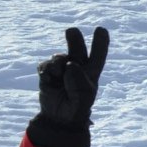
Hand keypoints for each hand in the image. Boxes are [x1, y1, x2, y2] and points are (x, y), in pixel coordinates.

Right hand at [28, 26, 108, 146]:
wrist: (59, 118)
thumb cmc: (77, 107)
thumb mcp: (83, 96)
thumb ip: (78, 79)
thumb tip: (70, 63)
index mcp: (91, 72)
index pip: (98, 55)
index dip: (100, 42)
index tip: (101, 29)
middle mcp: (77, 67)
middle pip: (77, 48)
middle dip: (74, 38)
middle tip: (72, 31)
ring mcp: (61, 68)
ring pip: (59, 57)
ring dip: (57, 64)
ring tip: (58, 76)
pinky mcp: (47, 72)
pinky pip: (45, 65)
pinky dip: (46, 71)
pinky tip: (49, 80)